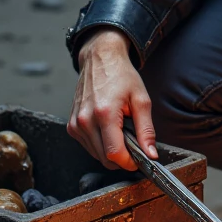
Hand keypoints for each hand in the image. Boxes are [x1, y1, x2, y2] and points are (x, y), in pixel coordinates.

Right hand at [67, 30, 156, 170]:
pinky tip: (107, 129)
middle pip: (105, 158)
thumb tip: (150, 154)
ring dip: (110, 151)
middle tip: (132, 143)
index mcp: (104, 114)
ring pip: (96, 155)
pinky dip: (100, 144)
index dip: (129, 162)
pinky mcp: (71, 126)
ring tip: (119, 130)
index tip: (138, 159)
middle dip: (122, 158)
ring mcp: (76, 124)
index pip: (114, 154)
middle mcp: (85, 120)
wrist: (100, 59)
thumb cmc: (120, 75)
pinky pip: (88, 146)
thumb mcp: (141, 100)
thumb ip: (146, 130)